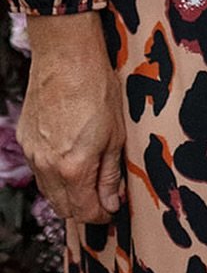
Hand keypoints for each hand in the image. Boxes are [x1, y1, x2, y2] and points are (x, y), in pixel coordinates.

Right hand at [19, 14, 124, 222]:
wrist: (66, 58)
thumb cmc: (97, 90)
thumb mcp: (115, 135)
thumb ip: (110, 174)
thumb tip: (112, 202)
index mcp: (73, 169)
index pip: (85, 211)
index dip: (102, 214)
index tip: (113, 208)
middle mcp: (47, 167)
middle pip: (63, 207)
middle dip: (84, 209)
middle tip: (103, 199)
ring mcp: (33, 154)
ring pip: (48, 190)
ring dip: (68, 193)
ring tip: (89, 180)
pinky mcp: (24, 139)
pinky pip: (39, 169)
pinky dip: (54, 174)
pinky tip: (70, 161)